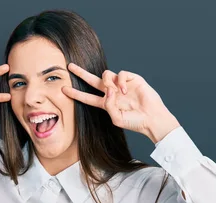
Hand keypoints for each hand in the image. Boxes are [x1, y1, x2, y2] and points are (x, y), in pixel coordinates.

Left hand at [61, 63, 179, 142]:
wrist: (152, 118)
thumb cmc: (135, 122)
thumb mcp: (117, 119)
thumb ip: (109, 106)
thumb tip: (108, 90)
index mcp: (107, 103)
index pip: (88, 97)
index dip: (76, 94)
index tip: (64, 90)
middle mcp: (112, 93)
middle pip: (93, 81)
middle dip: (81, 73)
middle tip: (70, 66)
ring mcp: (122, 85)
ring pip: (106, 75)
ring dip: (107, 82)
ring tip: (115, 91)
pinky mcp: (132, 79)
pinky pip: (121, 74)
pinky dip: (120, 81)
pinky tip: (124, 89)